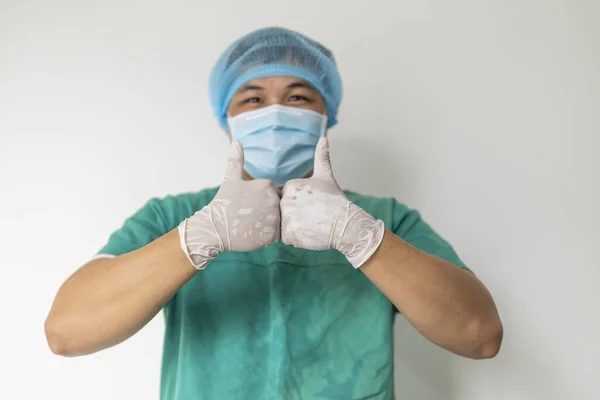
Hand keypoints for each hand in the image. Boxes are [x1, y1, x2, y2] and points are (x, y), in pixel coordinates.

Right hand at [178, 141, 280, 268]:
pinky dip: (267, 236)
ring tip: (252, 226)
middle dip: (267, 213)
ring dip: (268, 225)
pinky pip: (276, 236)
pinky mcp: (272, 235)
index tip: (249, 205)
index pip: (275, 194)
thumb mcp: (230, 179)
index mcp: (267, 185)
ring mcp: (273, 217)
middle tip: (250, 217)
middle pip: (278, 208)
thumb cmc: (223, 204)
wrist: (214, 228)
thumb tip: (235, 141)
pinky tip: (253, 234)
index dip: (262, 201)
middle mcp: (273, 199)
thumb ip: (236, 161)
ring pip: (278, 222)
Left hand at [280, 138, 384, 267]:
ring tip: (311, 225)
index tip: (312, 206)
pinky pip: (287, 238)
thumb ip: (321, 157)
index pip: (287, 199)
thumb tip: (324, 138)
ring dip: (295, 228)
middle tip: (313, 217)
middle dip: (296, 217)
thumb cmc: (336, 200)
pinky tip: (309, 233)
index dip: (299, 205)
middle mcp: (285, 201)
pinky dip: (296, 238)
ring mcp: (286, 218)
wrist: (346, 223)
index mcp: (290, 186)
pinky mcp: (289, 235)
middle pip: (284, 212)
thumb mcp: (326, 176)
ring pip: (284, 226)